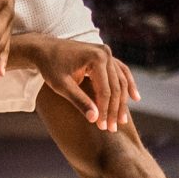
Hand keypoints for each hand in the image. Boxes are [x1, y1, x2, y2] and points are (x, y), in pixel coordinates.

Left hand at [18, 38, 135, 132]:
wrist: (44, 49)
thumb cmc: (50, 66)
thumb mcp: (62, 85)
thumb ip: (79, 101)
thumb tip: (95, 119)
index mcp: (96, 58)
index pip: (105, 91)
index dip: (105, 111)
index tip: (103, 127)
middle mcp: (105, 53)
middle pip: (116, 87)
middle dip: (114, 110)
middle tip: (113, 129)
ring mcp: (107, 53)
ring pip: (120, 81)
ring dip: (122, 101)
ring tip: (122, 120)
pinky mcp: (105, 55)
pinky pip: (120, 72)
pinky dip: (127, 84)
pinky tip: (135, 97)